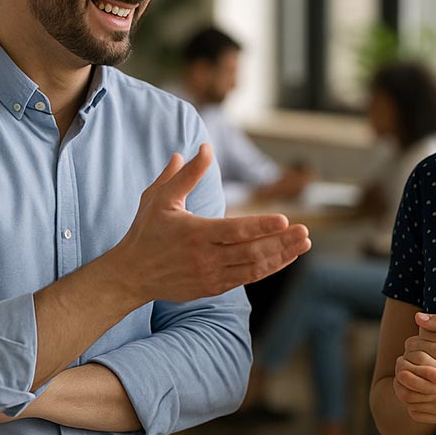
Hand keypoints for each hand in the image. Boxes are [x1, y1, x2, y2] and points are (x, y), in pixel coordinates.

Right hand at [113, 144, 311, 302]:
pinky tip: (284, 257)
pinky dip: (268, 268)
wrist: (130, 275)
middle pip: (251, 252)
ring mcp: (211, 276)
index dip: (261, 226)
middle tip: (305, 231)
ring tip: (303, 243)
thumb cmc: (146, 231)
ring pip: (253, 268)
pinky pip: (247, 278)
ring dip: (281, 256)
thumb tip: (204, 147)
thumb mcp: (160, 198)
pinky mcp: (213, 287)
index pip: (235, 230)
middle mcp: (206, 257)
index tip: (284, 219)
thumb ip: (185, 175)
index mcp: (195, 233)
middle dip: (281, 242)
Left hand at [393, 309, 435, 423]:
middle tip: (403, 364)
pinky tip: (417, 393)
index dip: (410, 354)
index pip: (417, 361)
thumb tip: (418, 316)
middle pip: (410, 382)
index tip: (410, 350)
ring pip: (411, 399)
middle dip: (405, 371)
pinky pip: (418, 414)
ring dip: (406, 388)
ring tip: (408, 377)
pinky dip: (413, 404)